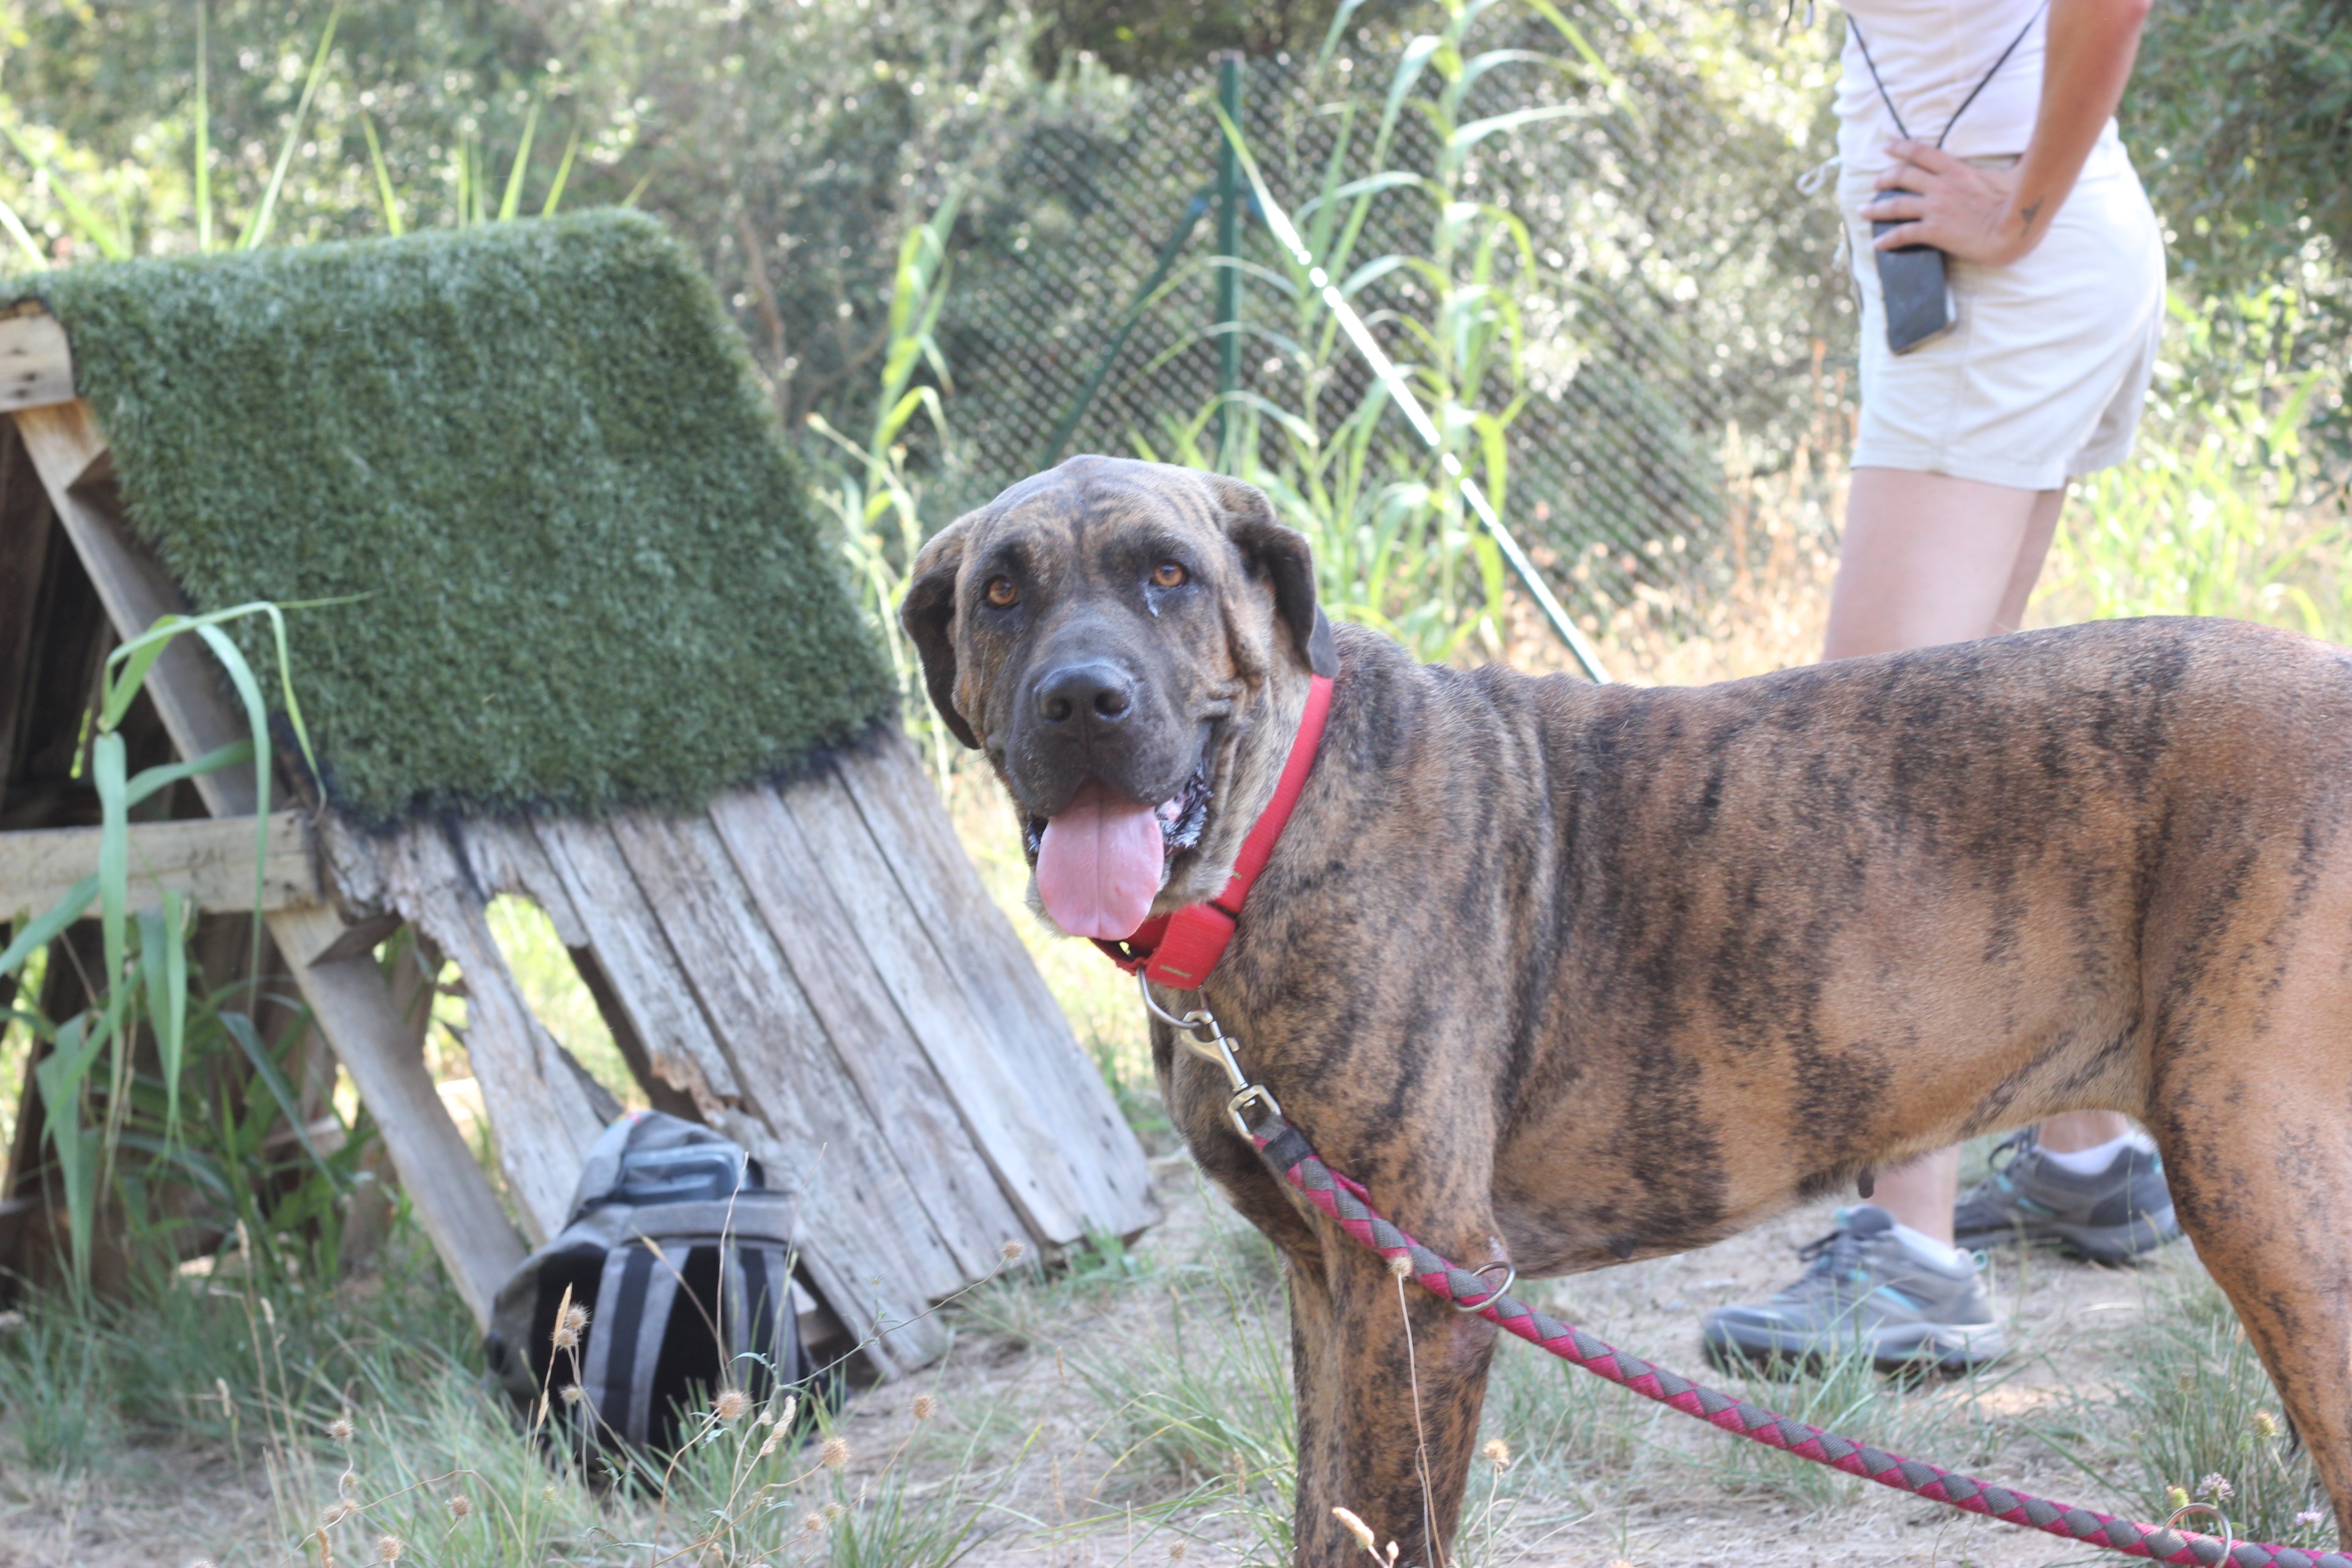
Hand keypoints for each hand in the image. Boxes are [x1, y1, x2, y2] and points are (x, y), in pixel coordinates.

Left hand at [1863, 140, 2044, 265]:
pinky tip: (1879, 244)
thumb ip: (2007, 166)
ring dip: (1876, 208)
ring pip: (1896, 204)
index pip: (1924, 153)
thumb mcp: (2012, 174)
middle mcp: (1942, 186)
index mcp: (1958, 171)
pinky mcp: (1934, 230)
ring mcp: (1936, 208)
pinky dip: (1888, 238)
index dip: (1902, 147)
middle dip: (1885, 177)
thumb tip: (2021, 160)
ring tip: (1863, 211)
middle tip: (1875, 183)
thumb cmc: (2020, 201)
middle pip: (1903, 176)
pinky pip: (1903, 233)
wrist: (2016, 227)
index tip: (1887, 146)